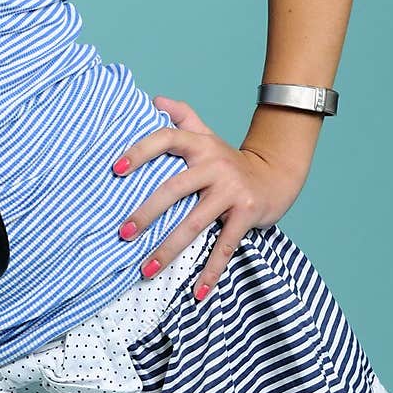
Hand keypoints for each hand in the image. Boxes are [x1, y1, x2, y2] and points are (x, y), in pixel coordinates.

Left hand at [113, 96, 310, 301]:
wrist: (277, 173)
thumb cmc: (228, 159)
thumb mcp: (207, 134)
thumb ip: (182, 116)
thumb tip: (152, 99)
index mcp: (199, 145)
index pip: (165, 139)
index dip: (140, 151)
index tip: (115, 169)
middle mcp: (214, 165)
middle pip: (174, 188)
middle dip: (147, 212)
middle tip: (123, 232)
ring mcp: (231, 191)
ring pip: (194, 222)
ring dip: (168, 249)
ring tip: (145, 270)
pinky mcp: (246, 214)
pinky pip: (224, 247)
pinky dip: (210, 272)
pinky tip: (196, 293)